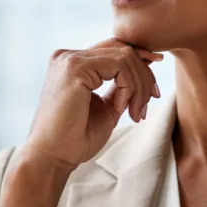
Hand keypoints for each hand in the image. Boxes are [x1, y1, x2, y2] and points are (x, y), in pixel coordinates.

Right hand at [22, 38, 162, 170]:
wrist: (52, 156)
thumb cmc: (75, 138)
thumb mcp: (106, 107)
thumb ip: (120, 87)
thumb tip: (145, 67)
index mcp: (72, 63)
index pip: (113, 50)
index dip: (140, 63)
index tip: (154, 89)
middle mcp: (68, 56)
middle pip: (122, 49)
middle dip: (144, 76)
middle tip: (149, 103)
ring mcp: (69, 59)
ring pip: (125, 57)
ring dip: (140, 86)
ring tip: (137, 113)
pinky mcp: (75, 67)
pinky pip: (120, 66)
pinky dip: (130, 87)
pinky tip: (124, 108)